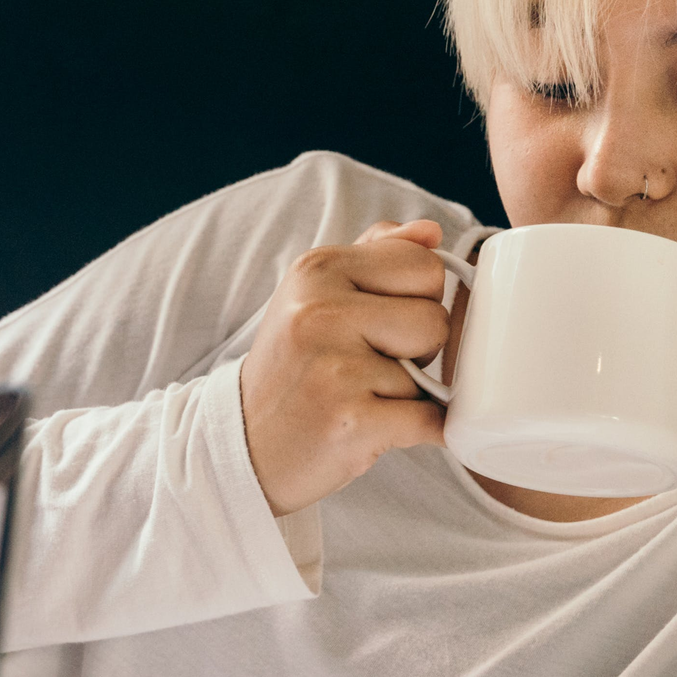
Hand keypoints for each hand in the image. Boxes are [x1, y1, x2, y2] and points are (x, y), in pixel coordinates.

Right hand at [237, 219, 455, 516]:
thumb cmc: (292, 367)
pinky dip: (418, 431)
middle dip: (417, 350)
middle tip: (367, 366)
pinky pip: (427, 420)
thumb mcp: (316, 292)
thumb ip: (377, 253)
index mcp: (317, 269)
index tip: (378, 325)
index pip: (424, 266)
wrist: (241, 444)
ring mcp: (333, 368)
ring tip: (360, 396)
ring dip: (407, 394)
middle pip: (435, 319)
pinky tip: (378, 427)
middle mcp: (320, 312)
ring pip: (429, 375)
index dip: (416, 300)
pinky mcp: (349, 421)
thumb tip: (432, 232)